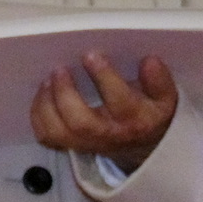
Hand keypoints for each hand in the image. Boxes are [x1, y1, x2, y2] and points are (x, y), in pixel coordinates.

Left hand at [31, 51, 177, 172]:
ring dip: (47, 104)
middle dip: (66, 93)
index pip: (120, 101)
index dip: (105, 77)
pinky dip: (38, 115)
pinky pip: (46, 136)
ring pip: (57, 132)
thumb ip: (158, 80)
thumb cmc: (147, 116)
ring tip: (48, 80)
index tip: (92, 55)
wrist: (142, 146)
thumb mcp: (164, 98)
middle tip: (60, 69)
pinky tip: (43, 95)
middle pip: (81, 122)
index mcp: (135, 120)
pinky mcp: (71, 144)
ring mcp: (87, 142)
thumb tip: (149, 62)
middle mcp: (108, 134)